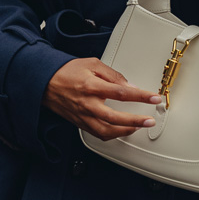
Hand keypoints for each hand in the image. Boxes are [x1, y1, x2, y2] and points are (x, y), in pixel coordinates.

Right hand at [43, 58, 161, 139]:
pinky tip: (122, 130)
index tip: (153, 98)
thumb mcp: (92, 64)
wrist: (45, 82)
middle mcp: (86, 104)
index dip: (140, 96)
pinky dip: (112, 135)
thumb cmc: (68, 71)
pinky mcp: (79, 123)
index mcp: (91, 86)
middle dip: (135, 121)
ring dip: (125, 131)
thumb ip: (113, 75)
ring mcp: (82, 116)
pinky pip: (98, 134)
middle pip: (114, 117)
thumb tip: (130, 86)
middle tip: (149, 120)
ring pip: (106, 130)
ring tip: (138, 127)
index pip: (120, 93)